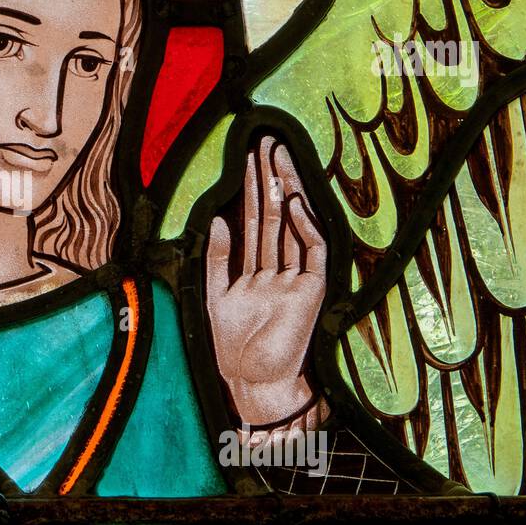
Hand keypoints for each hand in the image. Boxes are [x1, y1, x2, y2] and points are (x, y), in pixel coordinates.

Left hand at [205, 136, 327, 435]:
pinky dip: (306, 229)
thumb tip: (218, 218)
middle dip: (269, 180)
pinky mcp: (312, 292)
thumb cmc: (231, 348)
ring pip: (293, 227)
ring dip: (287, 192)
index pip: (252, 221)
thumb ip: (216, 260)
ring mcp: (296, 279)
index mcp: (252, 271)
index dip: (248, 189)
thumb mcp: (213, 297)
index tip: (245, 155)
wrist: (251, 383)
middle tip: (266, 141)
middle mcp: (276, 270)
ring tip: (279, 157)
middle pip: (274, 216)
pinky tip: (296, 203)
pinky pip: (313, 254)